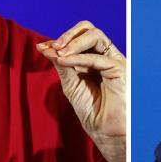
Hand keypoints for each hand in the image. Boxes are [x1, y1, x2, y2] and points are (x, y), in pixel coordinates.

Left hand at [37, 21, 125, 161]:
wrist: (105, 131)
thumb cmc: (91, 111)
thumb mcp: (70, 84)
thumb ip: (61, 65)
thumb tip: (45, 47)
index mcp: (92, 59)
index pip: (76, 38)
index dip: (58, 41)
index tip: (41, 48)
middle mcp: (103, 56)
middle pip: (88, 29)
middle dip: (67, 35)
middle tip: (52, 47)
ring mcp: (112, 60)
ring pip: (94, 35)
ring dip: (73, 42)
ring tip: (58, 52)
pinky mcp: (119, 68)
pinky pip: (96, 57)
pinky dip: (77, 57)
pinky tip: (64, 61)